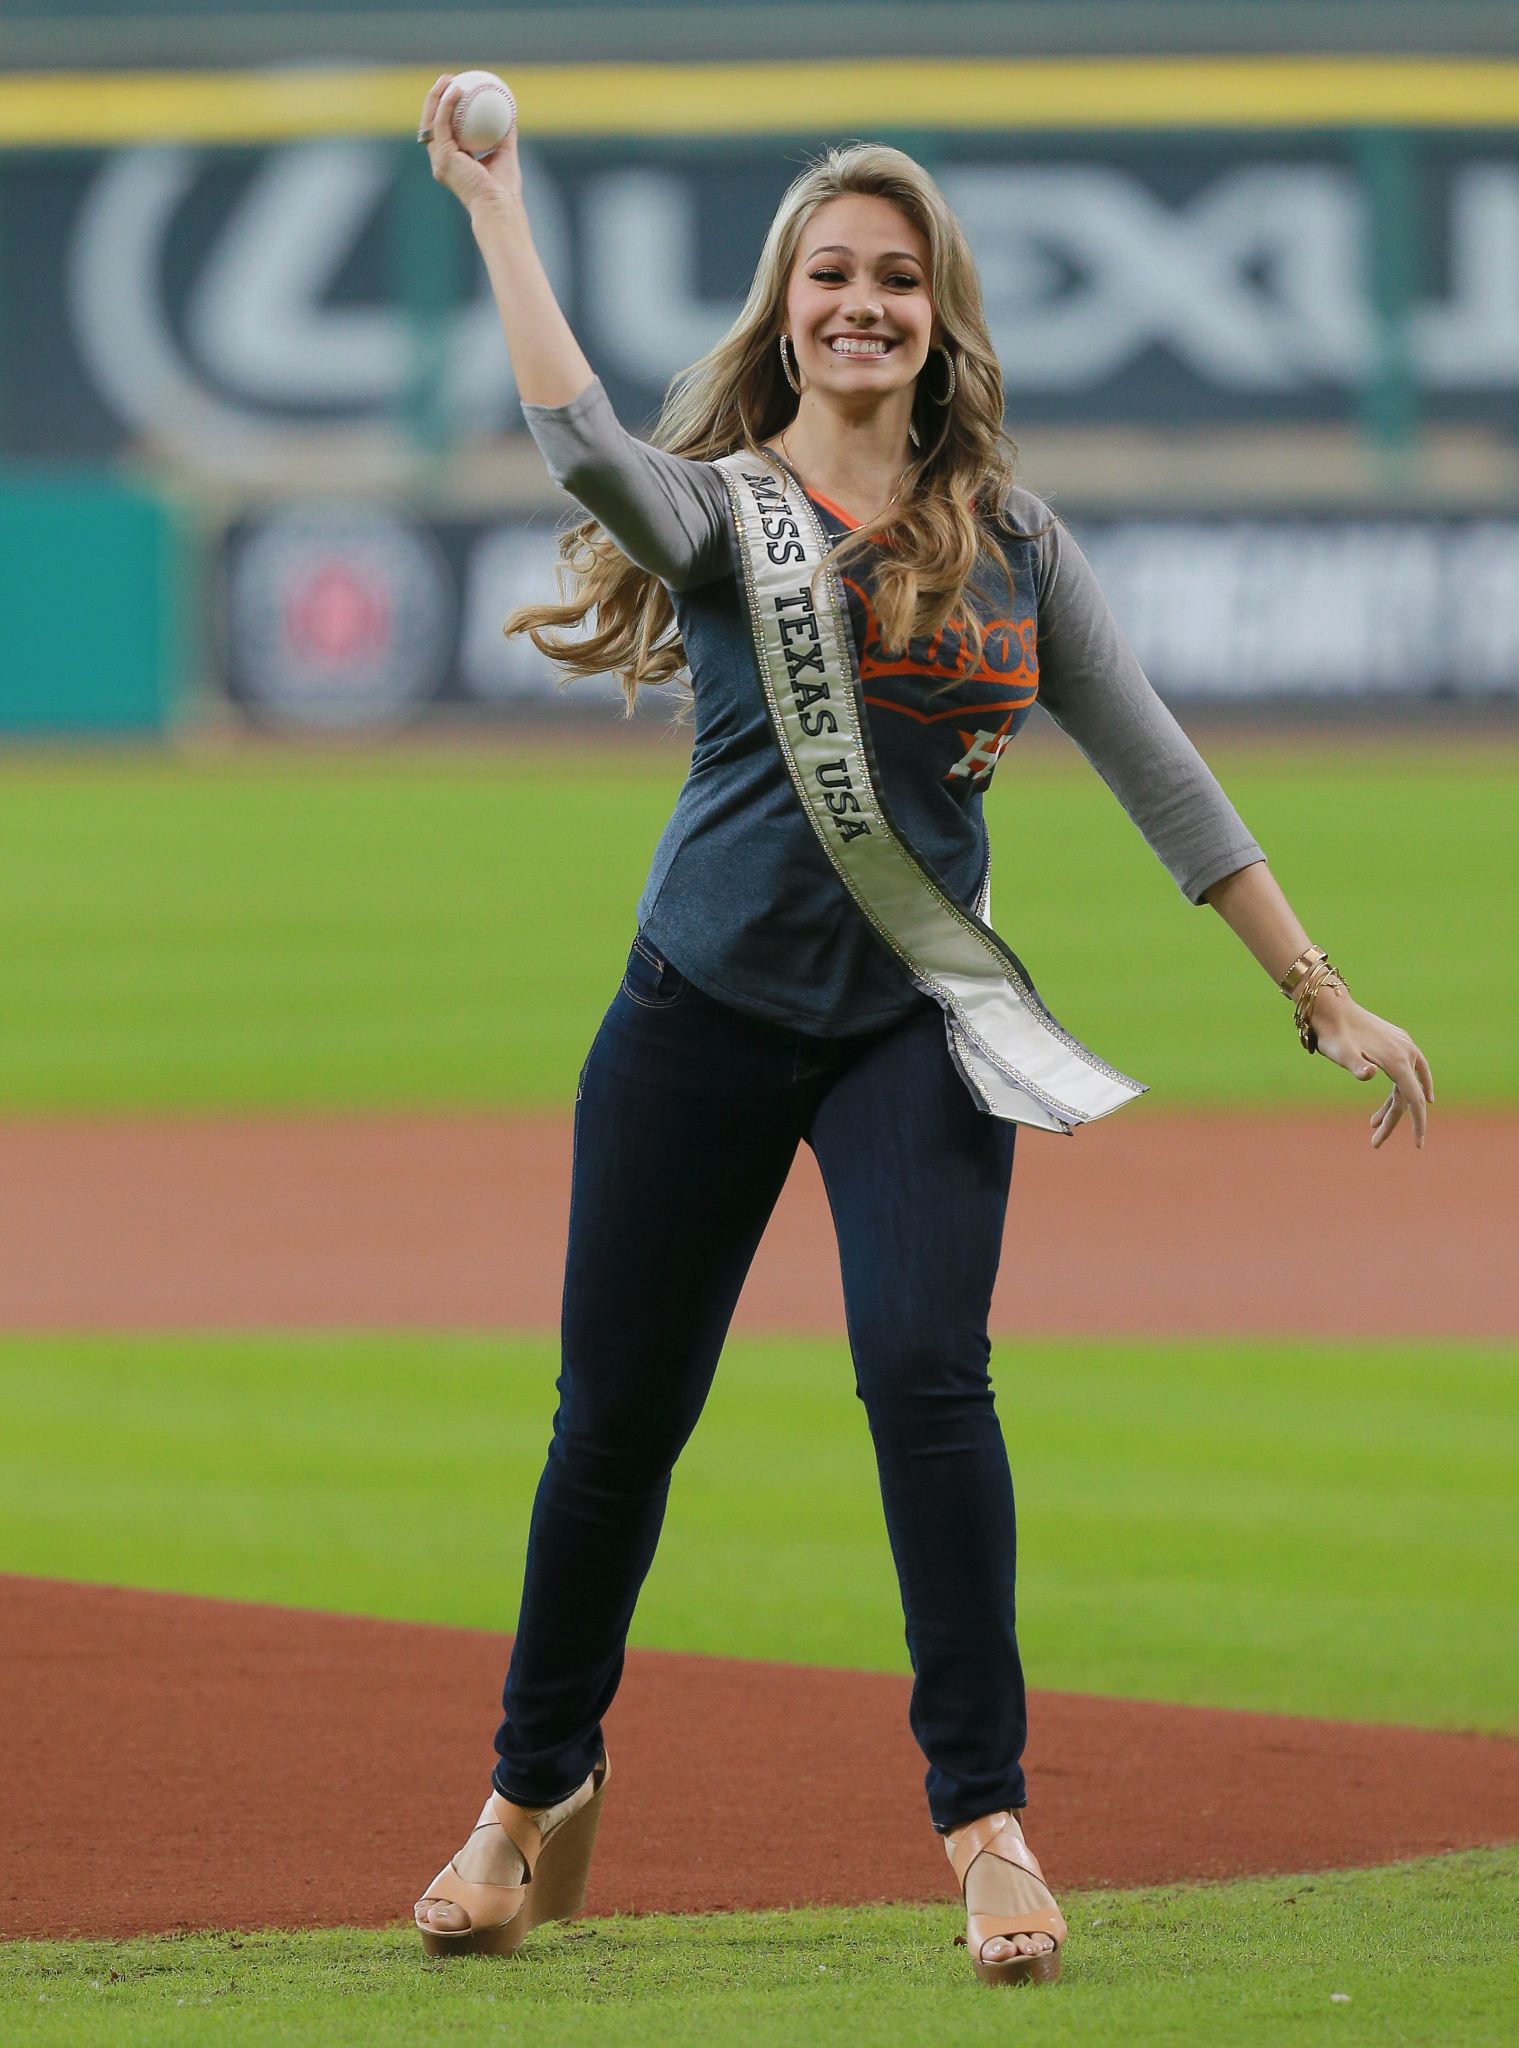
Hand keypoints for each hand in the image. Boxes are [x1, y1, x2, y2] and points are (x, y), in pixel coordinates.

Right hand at [418, 73, 522, 217]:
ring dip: (436, 96)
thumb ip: (505, 133)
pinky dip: (446, 104)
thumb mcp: (506, 153)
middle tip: (449, 79)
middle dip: (435, 98)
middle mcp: (441, 161)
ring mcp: (439, 159)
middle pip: (431, 123)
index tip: (458, 89)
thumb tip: (510, 112)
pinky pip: (441, 123)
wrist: (499, 206)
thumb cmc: (504, 189)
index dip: (446, 108)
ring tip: (448, 78)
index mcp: (453, 161)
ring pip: (430, 120)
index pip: (444, 130)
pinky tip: (456, 90)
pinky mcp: (442, 156)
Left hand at [1306, 983, 1433, 1150]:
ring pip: (1408, 1083)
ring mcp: (1404, 1045)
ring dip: (1393, 1106)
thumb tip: (1369, 1074)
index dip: (1417, 1124)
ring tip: (1373, 1124)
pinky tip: (1399, 1098)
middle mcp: (1407, 1052)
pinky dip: (1405, 1088)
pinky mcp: (1398, 1041)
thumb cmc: (1333, 1034)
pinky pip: (1409, 1071)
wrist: (1330, 1006)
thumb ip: (1355, 1065)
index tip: (1418, 1145)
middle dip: (1394, 1121)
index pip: (1414, 1100)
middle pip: (1409, 1095)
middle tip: (1375, 1142)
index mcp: (1397, 1061)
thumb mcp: (1340, 1054)